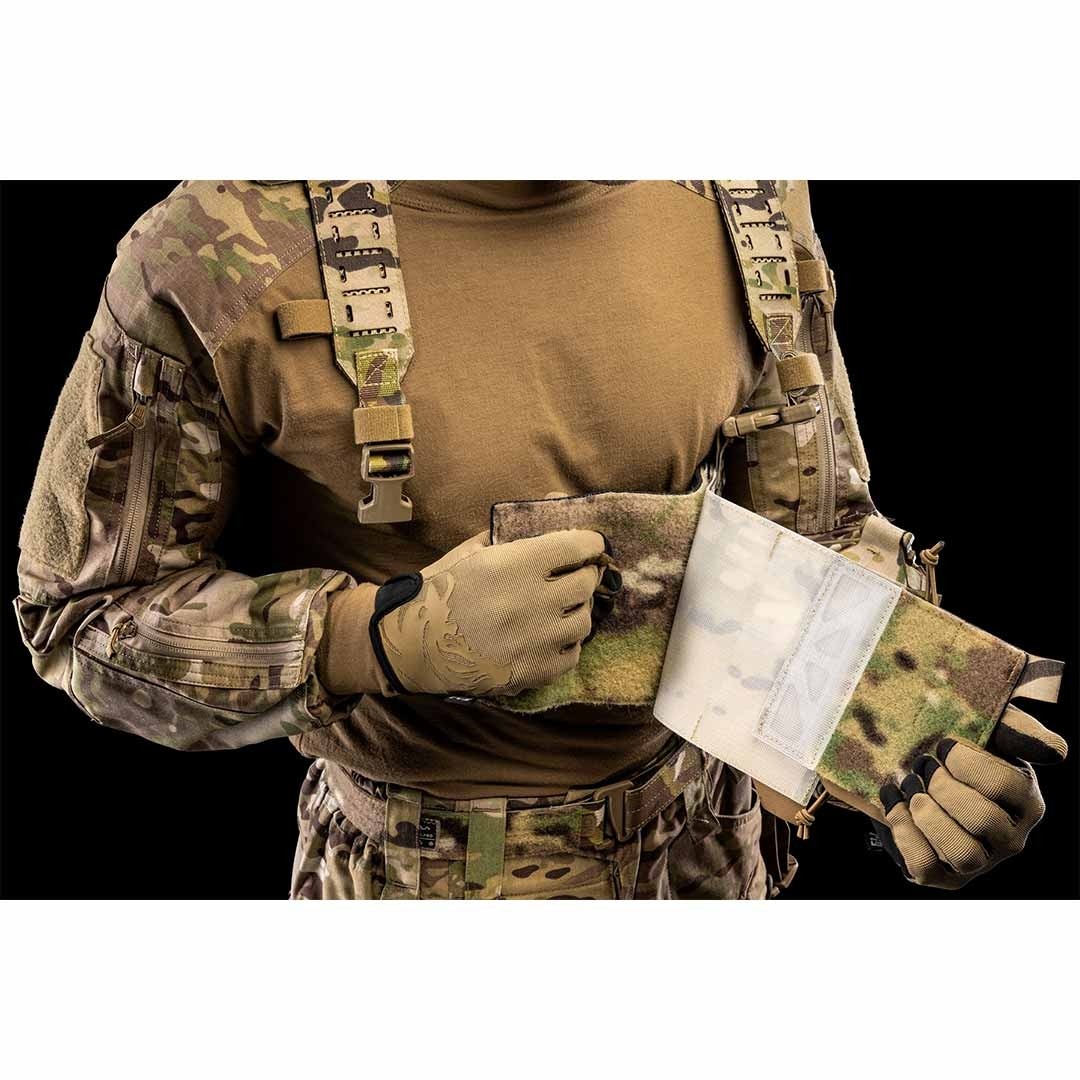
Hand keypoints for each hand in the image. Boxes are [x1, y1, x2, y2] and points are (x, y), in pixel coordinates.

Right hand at [371, 529, 616, 696]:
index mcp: (514, 565)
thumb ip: (516, 527)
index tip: (591, 544)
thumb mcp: (474, 549)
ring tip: (558, 607)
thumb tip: (555, 500)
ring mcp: (535, 640)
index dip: (590, 543)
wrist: (412, 644)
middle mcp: (531, 602)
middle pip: (585, 583)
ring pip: (583, 620)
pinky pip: (571, 654)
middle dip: (582, 575)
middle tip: (573, 575)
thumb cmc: (442, 590)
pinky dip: (564, 642)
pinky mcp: (534, 672)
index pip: (576, 546)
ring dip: (575, 610)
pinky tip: (547, 635)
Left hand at [875, 708, 1067, 888]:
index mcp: (1026, 802)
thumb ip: (1020, 730)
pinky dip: (903, 832)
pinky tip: (895, 802)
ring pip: (962, 854)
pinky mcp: (944, 876)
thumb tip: (1054, 753)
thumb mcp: (990, 727)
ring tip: (909, 784)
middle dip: (943, 787)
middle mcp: (1010, 838)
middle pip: (982, 820)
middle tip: (923, 765)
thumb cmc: (958, 747)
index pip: (1005, 785)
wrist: (915, 767)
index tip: (945, 744)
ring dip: (926, 815)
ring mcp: (979, 862)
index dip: (967, 762)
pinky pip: (925, 867)